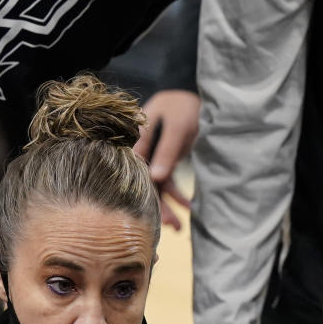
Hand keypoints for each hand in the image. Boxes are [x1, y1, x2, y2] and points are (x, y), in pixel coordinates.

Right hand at [134, 89, 199, 230]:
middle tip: (168, 227)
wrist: (192, 94)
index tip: (145, 215)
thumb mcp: (177, 126)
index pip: (131, 173)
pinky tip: (189, 207)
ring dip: (167, 206)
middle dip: (155, 207)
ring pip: (156, 187)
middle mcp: (139, 153)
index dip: (136, 195)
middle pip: (142, 184)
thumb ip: (167, 151)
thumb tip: (156, 178)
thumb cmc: (182, 106)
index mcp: (133, 141)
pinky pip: (168, 183)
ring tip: (179, 228)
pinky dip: (178, 195)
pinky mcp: (163, 162)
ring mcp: (151, 158)